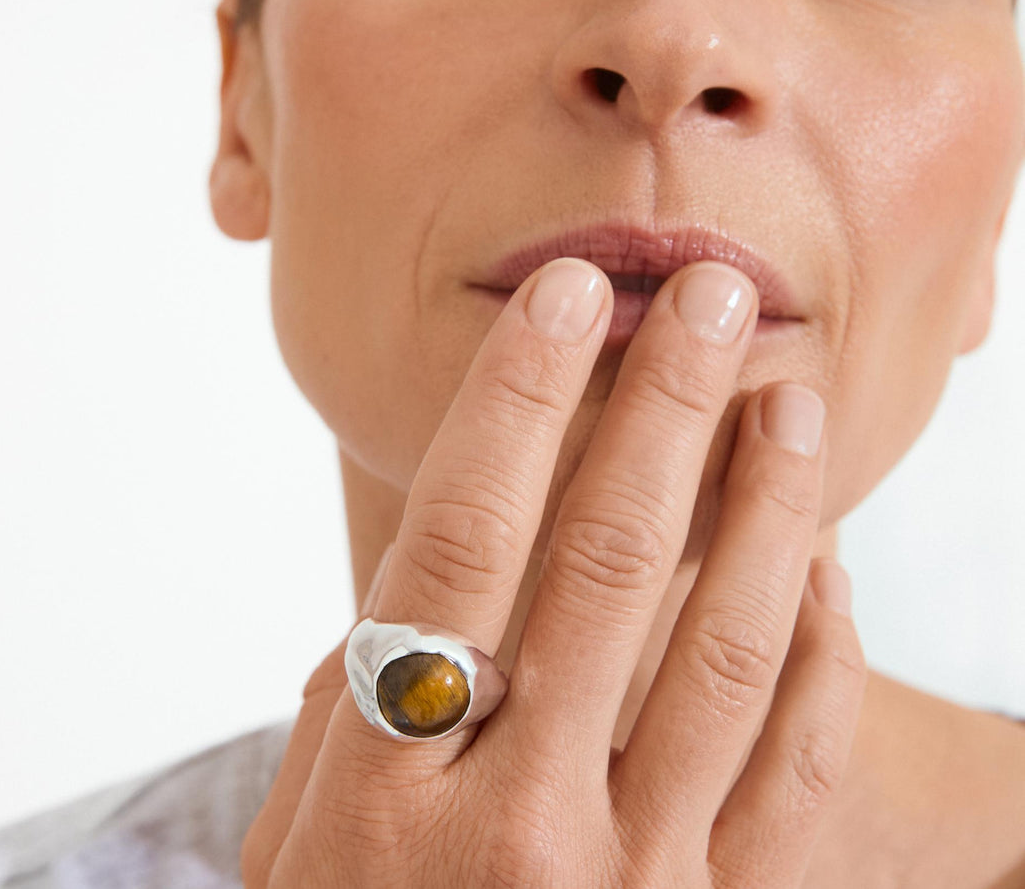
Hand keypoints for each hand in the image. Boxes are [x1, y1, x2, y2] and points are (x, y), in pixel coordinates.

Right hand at [242, 258, 866, 887]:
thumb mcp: (298, 840)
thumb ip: (355, 704)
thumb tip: (431, 584)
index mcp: (386, 788)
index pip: (459, 540)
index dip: (519, 401)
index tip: (569, 297)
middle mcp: (515, 827)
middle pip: (609, 566)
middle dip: (666, 408)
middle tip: (711, 297)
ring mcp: (637, 885)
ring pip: (731, 653)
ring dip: (769, 507)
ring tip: (790, 399)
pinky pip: (799, 770)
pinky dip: (827, 650)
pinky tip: (827, 562)